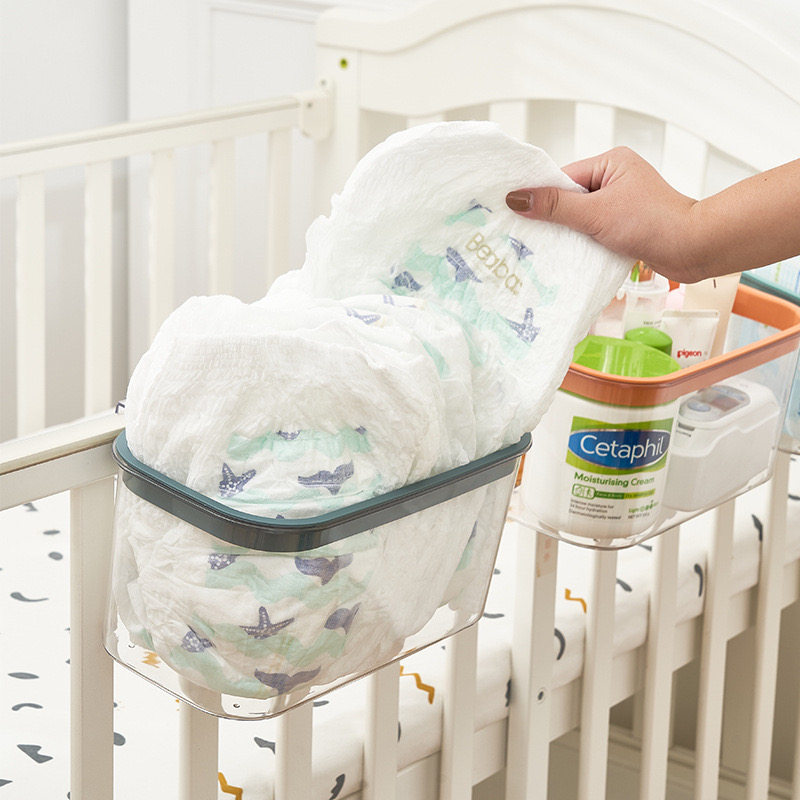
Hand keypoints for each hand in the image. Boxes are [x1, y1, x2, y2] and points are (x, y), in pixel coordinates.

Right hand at [506, 146, 703, 281]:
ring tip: (545, 249)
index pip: (563, 178)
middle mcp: (615, 179)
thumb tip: (516, 198)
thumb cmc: (652, 223)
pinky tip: (569, 256)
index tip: (515, 214)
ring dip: (567, 234)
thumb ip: (555, 206)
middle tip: (525, 236)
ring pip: (579, 217)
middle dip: (552, 218)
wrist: (693, 249)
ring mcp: (621, 203)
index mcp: (610, 162)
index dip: (540, 197)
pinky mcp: (625, 226)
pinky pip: (593, 231)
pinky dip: (582, 243)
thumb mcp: (596, 213)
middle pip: (568, 198)